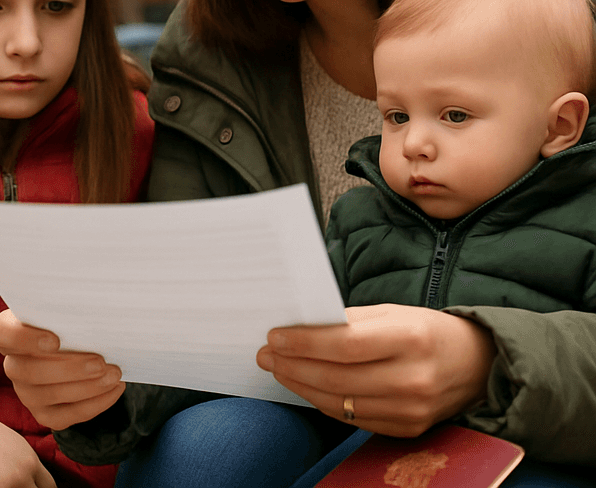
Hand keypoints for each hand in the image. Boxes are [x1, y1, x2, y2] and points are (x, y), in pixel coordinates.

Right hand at [0, 310, 124, 430]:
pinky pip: (67, 416)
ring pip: (51, 396)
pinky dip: (95, 403)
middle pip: (31, 372)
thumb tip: (92, 307)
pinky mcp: (44, 414)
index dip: (25, 339)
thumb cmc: (65, 318)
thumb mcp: (60, 307)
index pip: (3, 335)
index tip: (55, 339)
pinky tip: (115, 388)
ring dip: (87, 387)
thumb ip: (65, 307)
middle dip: (70, 369)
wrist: (72, 342)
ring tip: (113, 374)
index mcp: (7, 332)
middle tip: (100, 362)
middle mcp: (12, 365)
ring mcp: (26, 393)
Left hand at [255, 303, 496, 436]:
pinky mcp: (408, 429)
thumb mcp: (392, 312)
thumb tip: (301, 325)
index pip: (345, 344)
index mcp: (410, 338)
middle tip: (266, 355)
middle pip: (338, 377)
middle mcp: (412, 378)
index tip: (274, 336)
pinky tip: (305, 387)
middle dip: (293, 366)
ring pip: (341, 402)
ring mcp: (412, 409)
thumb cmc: (426, 330)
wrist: (476, 365)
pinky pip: (354, 418)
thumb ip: (350, 320)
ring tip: (278, 370)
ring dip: (301, 386)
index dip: (304, 343)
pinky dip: (323, 402)